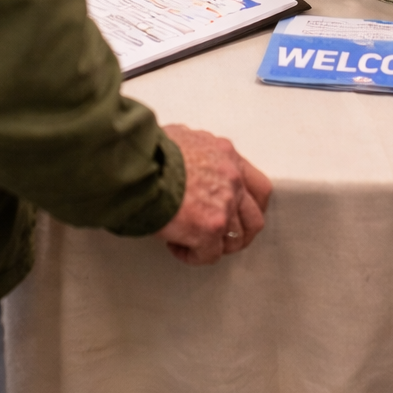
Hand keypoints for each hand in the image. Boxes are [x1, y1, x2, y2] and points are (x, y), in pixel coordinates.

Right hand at [156, 124, 271, 265]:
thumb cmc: (150, 152)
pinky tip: (175, 246)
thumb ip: (195, 151)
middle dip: (238, 232)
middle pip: (254, 218)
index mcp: (227, 155)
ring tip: (193, 242)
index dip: (248, 206)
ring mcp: (225, 205)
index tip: (237, 215)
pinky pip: (209, 255)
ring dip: (214, 245)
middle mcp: (232, 179)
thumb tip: (187, 158)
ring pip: (234, 239)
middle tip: (219, 238)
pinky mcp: (210, 228)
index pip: (256, 186)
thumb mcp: (180, 137)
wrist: (136, 167)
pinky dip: (193, 256)